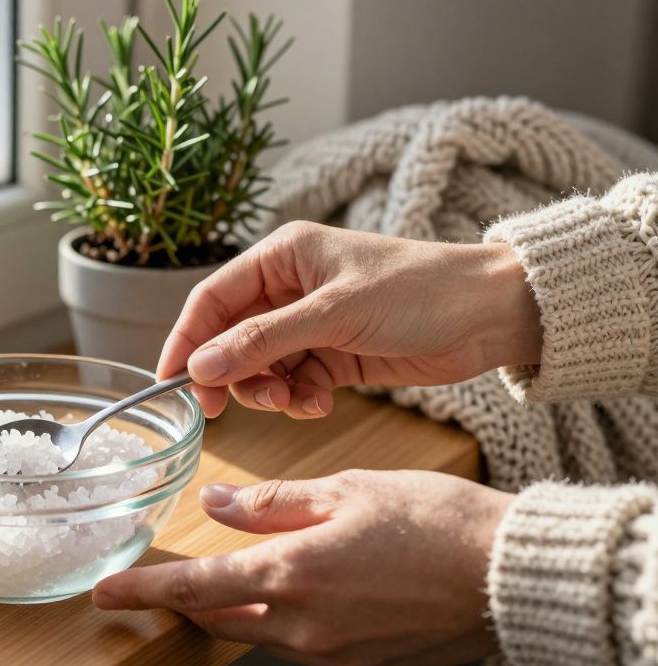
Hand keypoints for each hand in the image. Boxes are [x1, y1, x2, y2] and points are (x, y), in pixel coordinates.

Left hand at [92, 471, 513, 665]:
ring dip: (243, 607)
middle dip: (190, 602)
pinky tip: (314, 588)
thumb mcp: (347, 490)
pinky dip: (290, 618)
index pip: (194, 590)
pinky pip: (303, 644)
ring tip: (250, 572)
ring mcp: (334, 652)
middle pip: (221, 618)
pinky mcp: (362, 665)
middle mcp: (304, 625)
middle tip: (172, 581)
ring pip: (261, 632)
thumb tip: (218, 505)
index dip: (144, 592)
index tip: (106, 593)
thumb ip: (272, 502)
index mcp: (292, 573)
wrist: (512, 577)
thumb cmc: (438, 522)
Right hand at [158, 222, 542, 417]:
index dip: (187, 341)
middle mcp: (290, 288)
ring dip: (268, 392)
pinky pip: (293, 383)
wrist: (493, 315)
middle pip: (231, 339)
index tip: (171, 384)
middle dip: (231, 375)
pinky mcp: (334, 356)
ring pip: (259, 367)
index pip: (212, 300)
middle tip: (229, 410)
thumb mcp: (334, 314)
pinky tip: (321, 404)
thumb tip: (200, 367)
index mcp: (283, 255)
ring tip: (296, 403)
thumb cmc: (420, 291)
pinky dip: (299, 400)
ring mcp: (311, 324)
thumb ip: (262, 341)